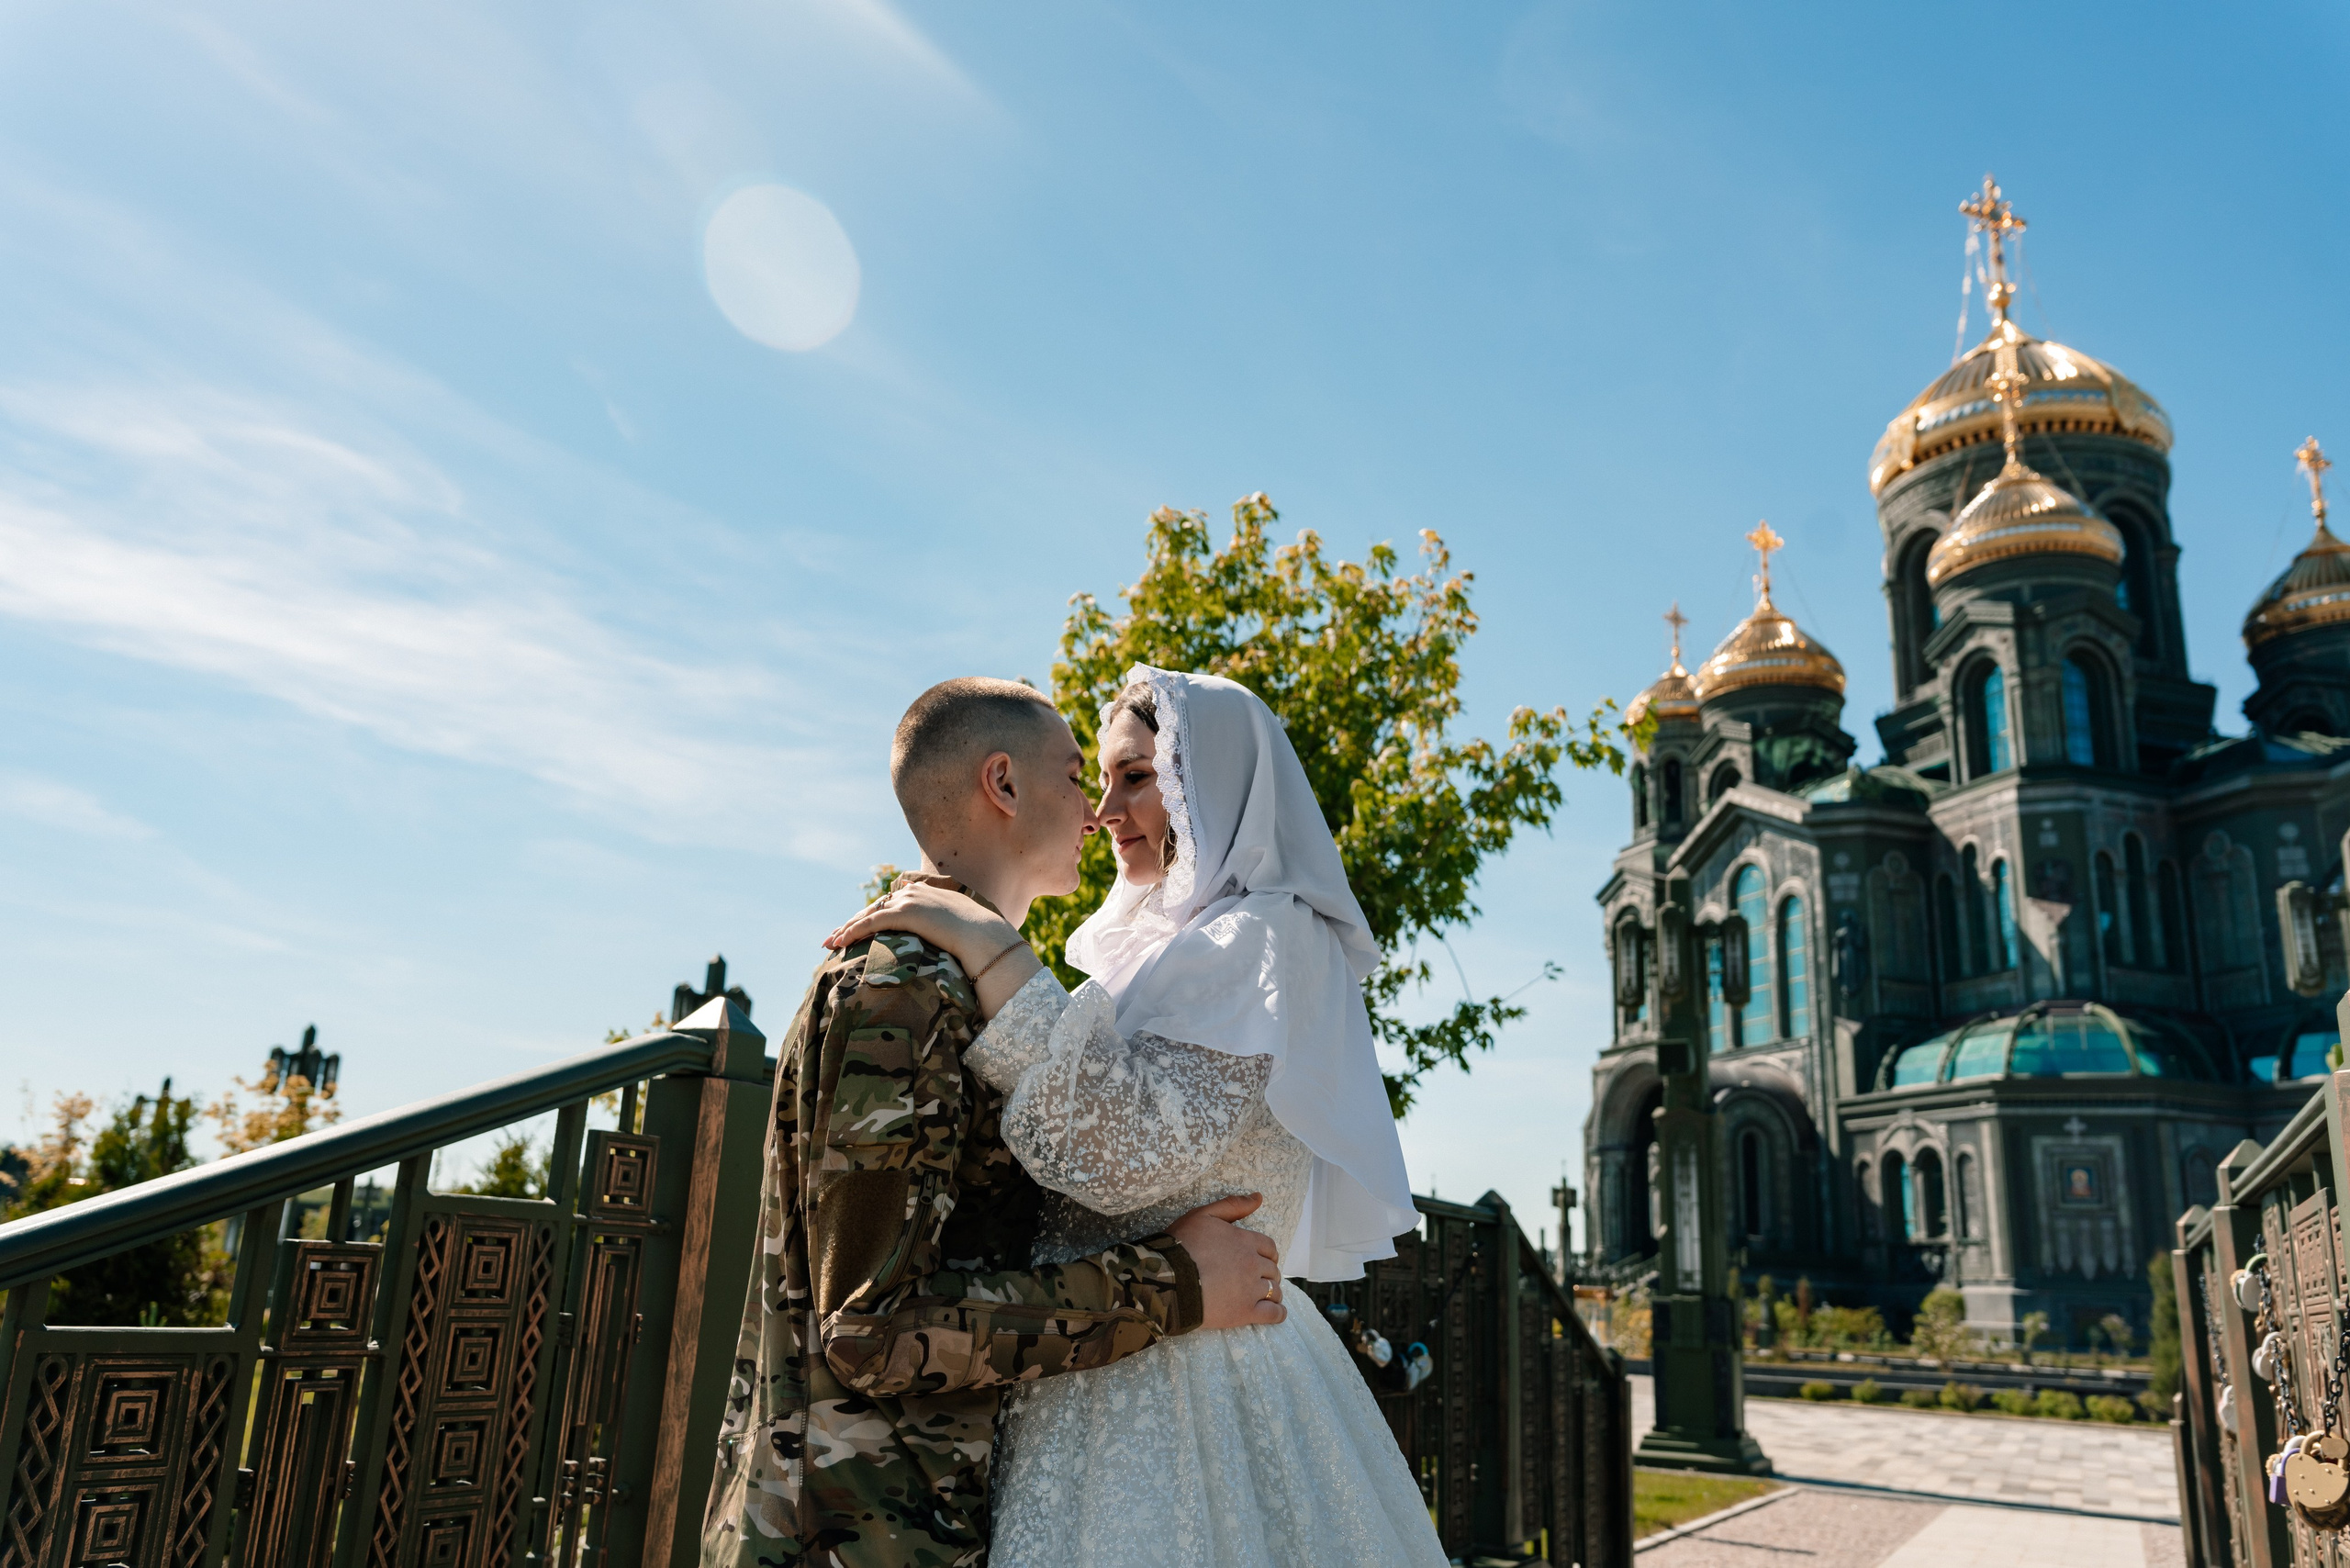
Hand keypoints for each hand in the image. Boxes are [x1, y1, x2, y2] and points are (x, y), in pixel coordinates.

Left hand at [826, 881, 1013, 966]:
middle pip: (875, 908)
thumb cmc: (979, 937)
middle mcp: (913, 893)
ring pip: (868, 915)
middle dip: (852, 924)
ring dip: (847, 930)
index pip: (891, 904)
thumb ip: (948, 925)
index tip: (860, 929)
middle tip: (834, 937)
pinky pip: (871, 923)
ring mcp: (908, 901)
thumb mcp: (961, 926)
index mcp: (926, 893)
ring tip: (831, 943)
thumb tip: (948, 939)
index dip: (873, 917)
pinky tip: (841, 943)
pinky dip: (853, 932)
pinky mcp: (905, 913)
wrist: (984, 936)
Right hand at [1168, 1193, 1285, 1330]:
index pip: (1269, 1247)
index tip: (1262, 1259)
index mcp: (1245, 1241)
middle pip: (1272, 1269)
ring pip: (1274, 1291)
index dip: (1268, 1254)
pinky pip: (1272, 1314)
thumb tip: (1259, 1197)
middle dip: (1268, 1273)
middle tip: (1258, 1278)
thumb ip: (1233, 1205)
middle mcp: (1252, 1264)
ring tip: (1266, 1295)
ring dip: (1273, 1292)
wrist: (1167, 1279)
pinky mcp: (1244, 1312)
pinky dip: (1278, 1313)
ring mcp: (1250, 1290)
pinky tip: (1277, 1313)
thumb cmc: (1181, 1245)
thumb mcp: (1203, 1215)